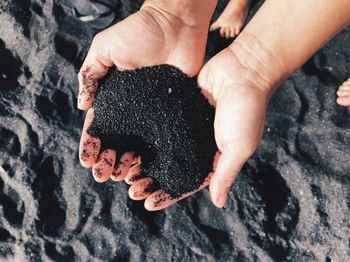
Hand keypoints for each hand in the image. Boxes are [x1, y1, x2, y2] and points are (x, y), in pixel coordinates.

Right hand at [78, 0, 215, 181]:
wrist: (176, 25)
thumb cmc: (140, 32)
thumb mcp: (105, 48)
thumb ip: (90, 75)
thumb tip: (82, 106)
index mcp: (114, 96)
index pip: (99, 125)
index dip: (92, 144)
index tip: (87, 160)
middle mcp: (132, 109)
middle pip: (117, 140)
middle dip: (108, 159)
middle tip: (104, 176)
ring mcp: (152, 113)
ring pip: (138, 145)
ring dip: (128, 163)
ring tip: (122, 178)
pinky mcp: (173, 113)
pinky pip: (162, 138)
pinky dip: (153, 155)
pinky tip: (147, 168)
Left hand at [132, 46, 269, 209]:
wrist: (244, 69)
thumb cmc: (247, 110)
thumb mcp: (239, 146)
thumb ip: (226, 173)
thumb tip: (219, 203)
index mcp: (213, 157)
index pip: (188, 183)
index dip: (168, 195)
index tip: (147, 203)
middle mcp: (198, 144)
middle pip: (171, 168)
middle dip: (151, 180)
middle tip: (131, 189)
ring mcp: (187, 126)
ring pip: (161, 148)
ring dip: (145, 160)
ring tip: (125, 170)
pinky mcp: (179, 108)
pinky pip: (160, 125)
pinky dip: (146, 135)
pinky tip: (131, 142)